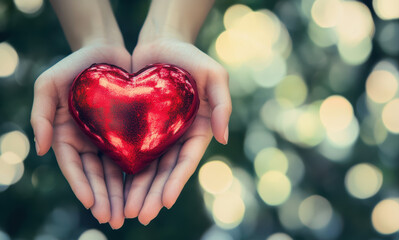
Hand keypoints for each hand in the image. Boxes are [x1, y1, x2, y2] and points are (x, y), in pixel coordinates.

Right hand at [30, 42, 130, 228]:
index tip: (91, 203)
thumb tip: (40, 149)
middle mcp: (88, 142)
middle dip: (105, 198)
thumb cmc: (76, 65)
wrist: (107, 52)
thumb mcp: (49, 83)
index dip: (81, 185)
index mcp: (67, 135)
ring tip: (130, 214)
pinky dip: (137, 174)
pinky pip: (134, 156)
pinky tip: (146, 190)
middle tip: (115, 219)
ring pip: (115, 172)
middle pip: (96, 175)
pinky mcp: (129, 134)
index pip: (74, 166)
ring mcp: (108, 140)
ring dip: (121, 194)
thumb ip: (41, 114)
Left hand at [124, 37, 231, 224]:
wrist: (161, 42)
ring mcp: (158, 134)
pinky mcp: (137, 128)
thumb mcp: (214, 75)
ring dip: (138, 190)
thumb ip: (223, 105)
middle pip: (165, 171)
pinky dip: (124, 170)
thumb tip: (222, 138)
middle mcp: (178, 137)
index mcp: (197, 129)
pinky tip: (114, 187)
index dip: (176, 181)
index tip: (165, 201)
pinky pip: (130, 151)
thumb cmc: (190, 57)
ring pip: (147, 168)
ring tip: (126, 210)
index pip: (186, 160)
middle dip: (154, 194)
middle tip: (140, 215)